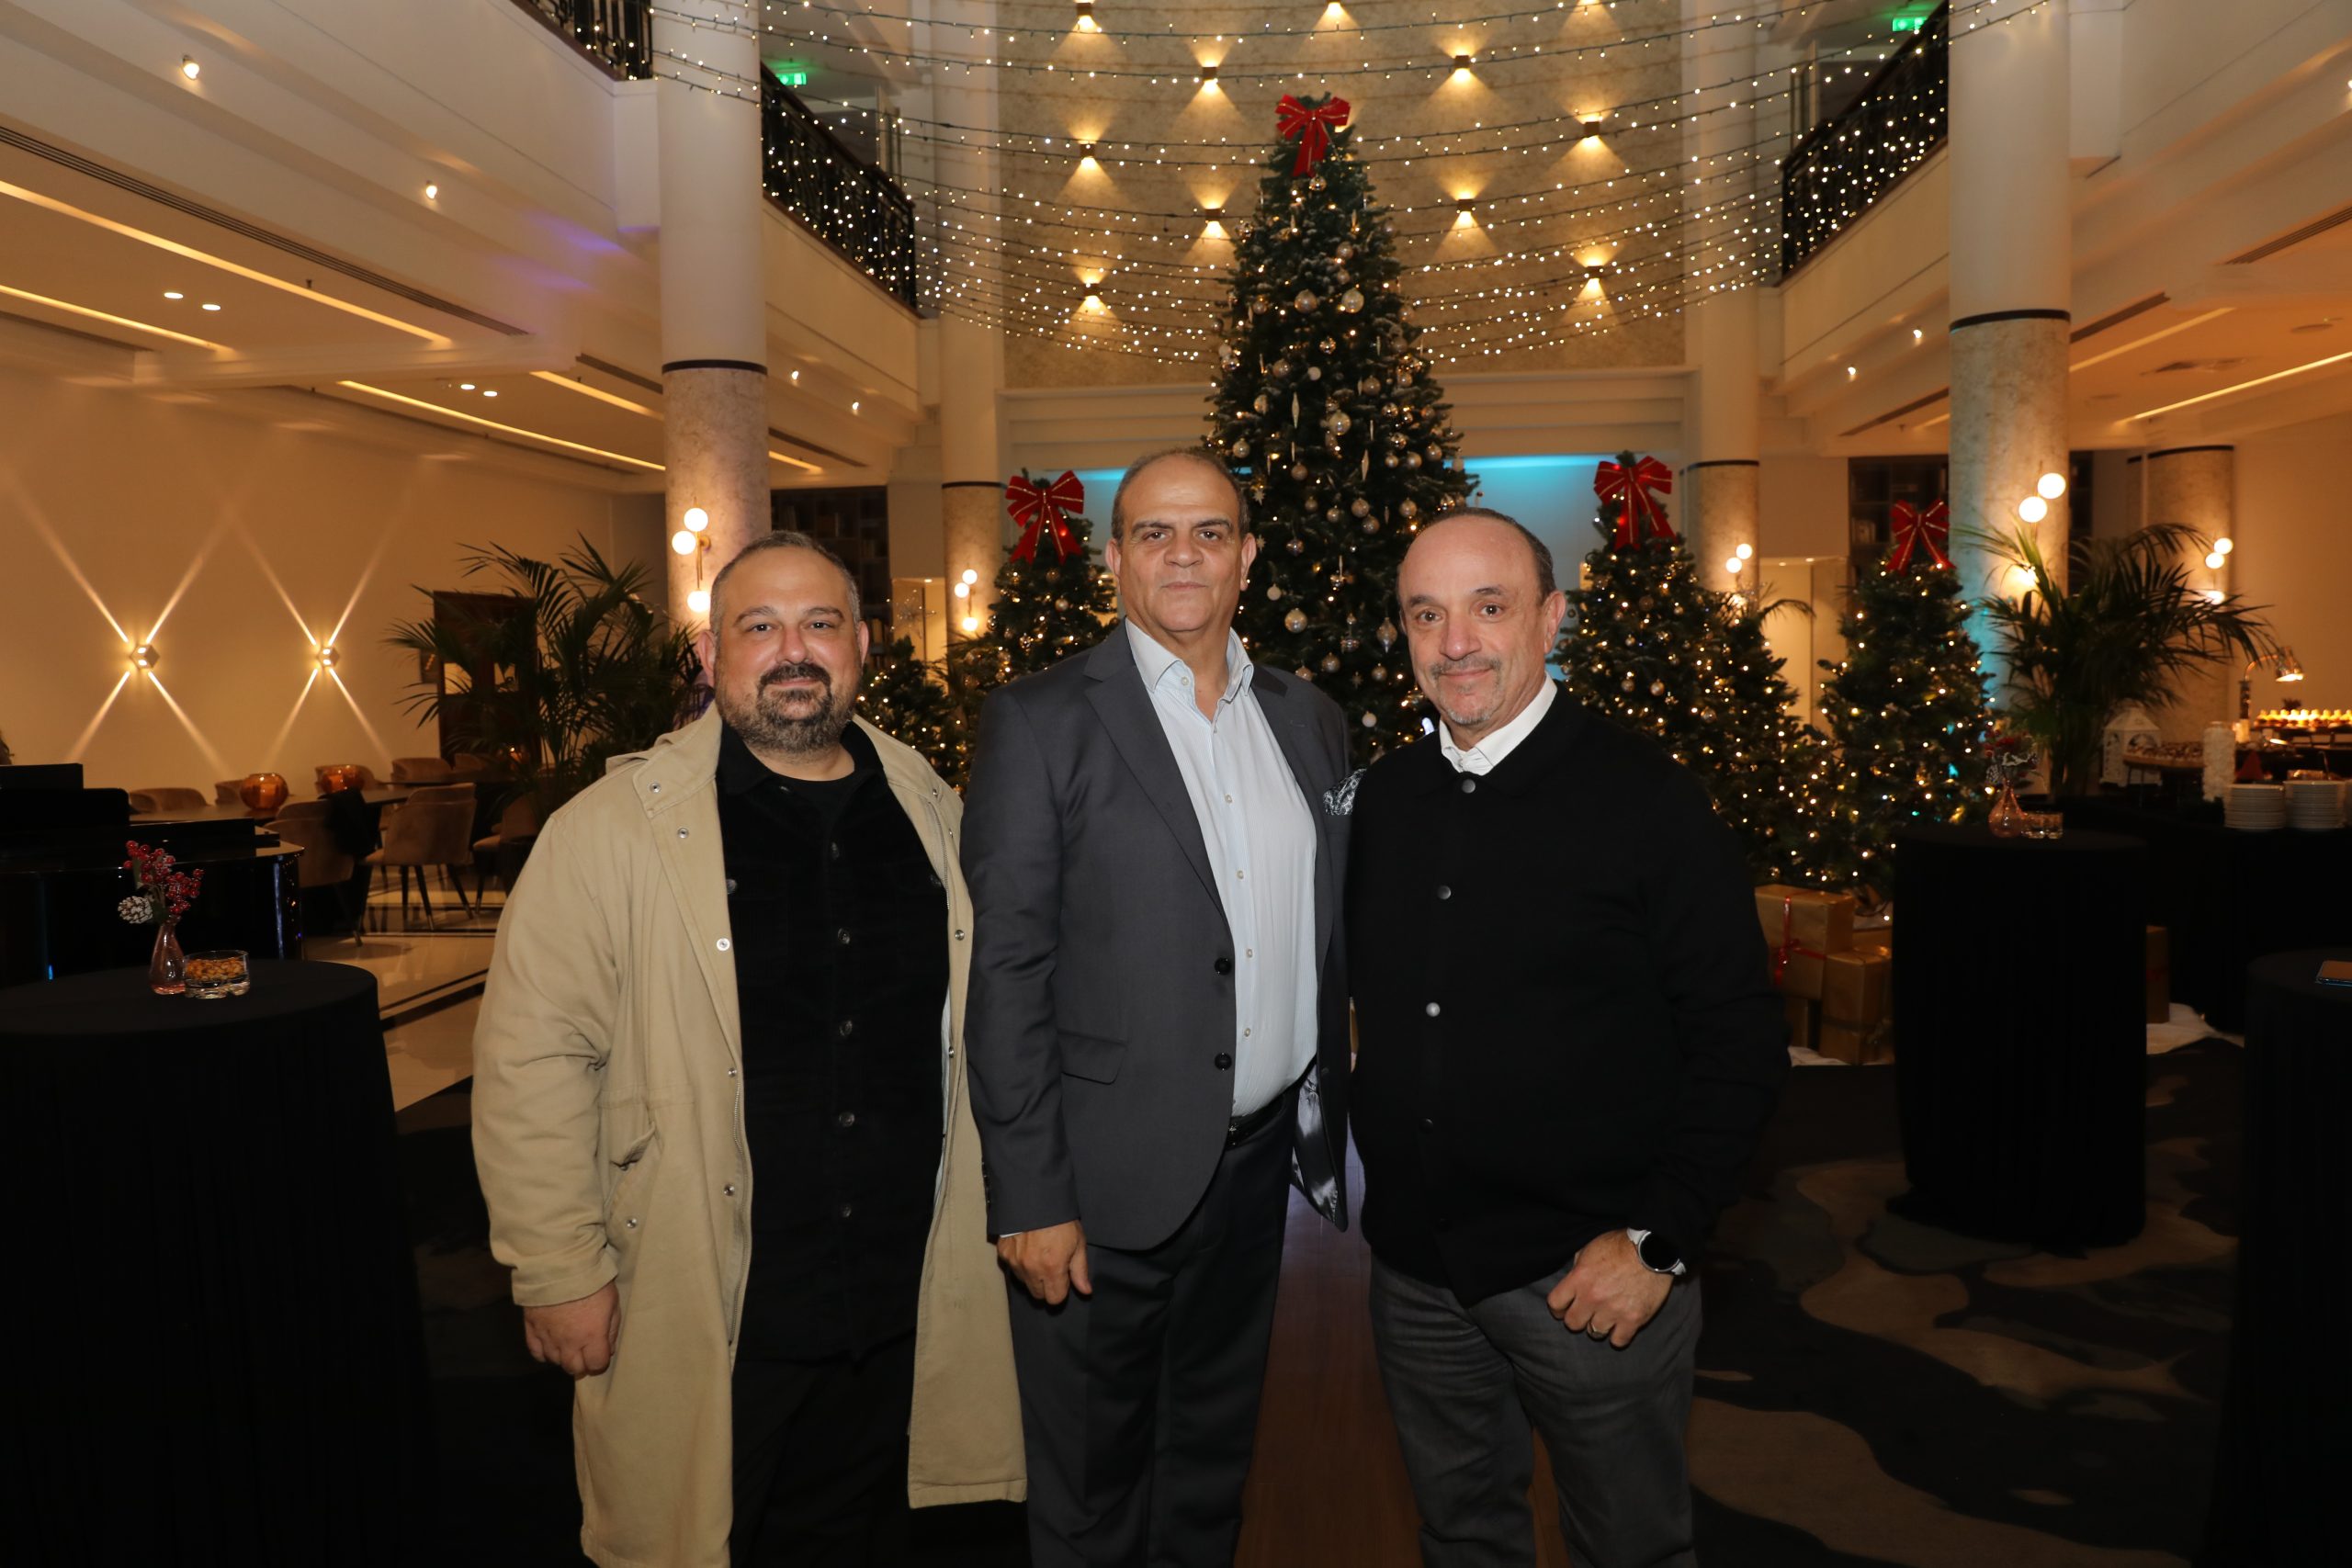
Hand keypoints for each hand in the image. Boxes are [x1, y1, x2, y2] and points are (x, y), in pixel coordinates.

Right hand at [523, 1281, 618, 1377]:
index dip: (600, 1361)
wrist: (560, 1265)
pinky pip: (536, 1352)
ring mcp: (548, 1337)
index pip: (596, 1365)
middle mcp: (568, 1342)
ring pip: (555, 1361)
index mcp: (591, 1336)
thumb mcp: (612, 1302)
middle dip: (582, 1363)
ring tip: (568, 1343)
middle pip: (574, 1368)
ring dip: (563, 1356)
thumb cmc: (592, 1281)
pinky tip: (550, 1344)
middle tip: (585, 1350)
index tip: (601, 1351)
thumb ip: (612, 1328)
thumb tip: (609, 1349)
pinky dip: (544, 1352)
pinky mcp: (532, 1328)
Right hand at [997, 1220, 1091, 1305]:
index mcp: (1052, 1269)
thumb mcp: (1078, 1243)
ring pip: (1024, 1282)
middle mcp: (1031, 1270)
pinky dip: (1019, 1262)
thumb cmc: (1061, 1220)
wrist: (1036, 1198)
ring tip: (1038, 1254)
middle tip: (1051, 1267)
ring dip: (1032, 1275)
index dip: (1061, 1290)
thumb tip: (1085, 1291)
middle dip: (1046, 1285)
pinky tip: (1026, 1248)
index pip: (1055, 1299)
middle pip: (1038, 1294)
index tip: (1063, 1278)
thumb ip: (1080, 1270)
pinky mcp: (1003, 1253)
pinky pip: (1012, 1267)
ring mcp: (1015, 1262)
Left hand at [1546, 1231, 1671, 1349]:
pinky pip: (1618, 1341)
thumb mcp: (1590, 1248)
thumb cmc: (1621, 1246)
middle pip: (1572, 1323)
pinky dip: (1618, 1336)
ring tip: (1606, 1317)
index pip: (1555, 1304)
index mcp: (1579, 1278)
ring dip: (1599, 1326)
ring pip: (1595, 1333)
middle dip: (1577, 1319)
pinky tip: (1620, 1327)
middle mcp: (1592, 1298)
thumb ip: (1578, 1267)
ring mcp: (1613, 1311)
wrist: (1653, 1250)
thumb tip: (1572, 1280)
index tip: (1563, 1309)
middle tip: (1586, 1314)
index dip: (1558, 1308)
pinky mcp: (1633, 1320)